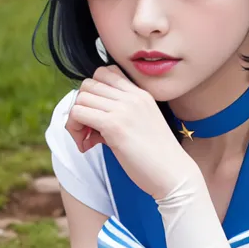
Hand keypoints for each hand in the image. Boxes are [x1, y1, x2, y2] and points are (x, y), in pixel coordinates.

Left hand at [65, 65, 200, 198]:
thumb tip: (89, 121)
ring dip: (76, 120)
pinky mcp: (114, 125)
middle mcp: (132, 96)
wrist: (174, 174)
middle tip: (87, 131)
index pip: (105, 73)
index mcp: (140, 94)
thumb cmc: (157, 157)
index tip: (97, 116)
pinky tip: (86, 146)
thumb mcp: (141, 125)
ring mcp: (123, 109)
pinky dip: (74, 129)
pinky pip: (78, 114)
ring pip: (81, 98)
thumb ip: (119, 115)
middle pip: (89, 84)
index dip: (93, 93)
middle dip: (82, 106)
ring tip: (87, 140)